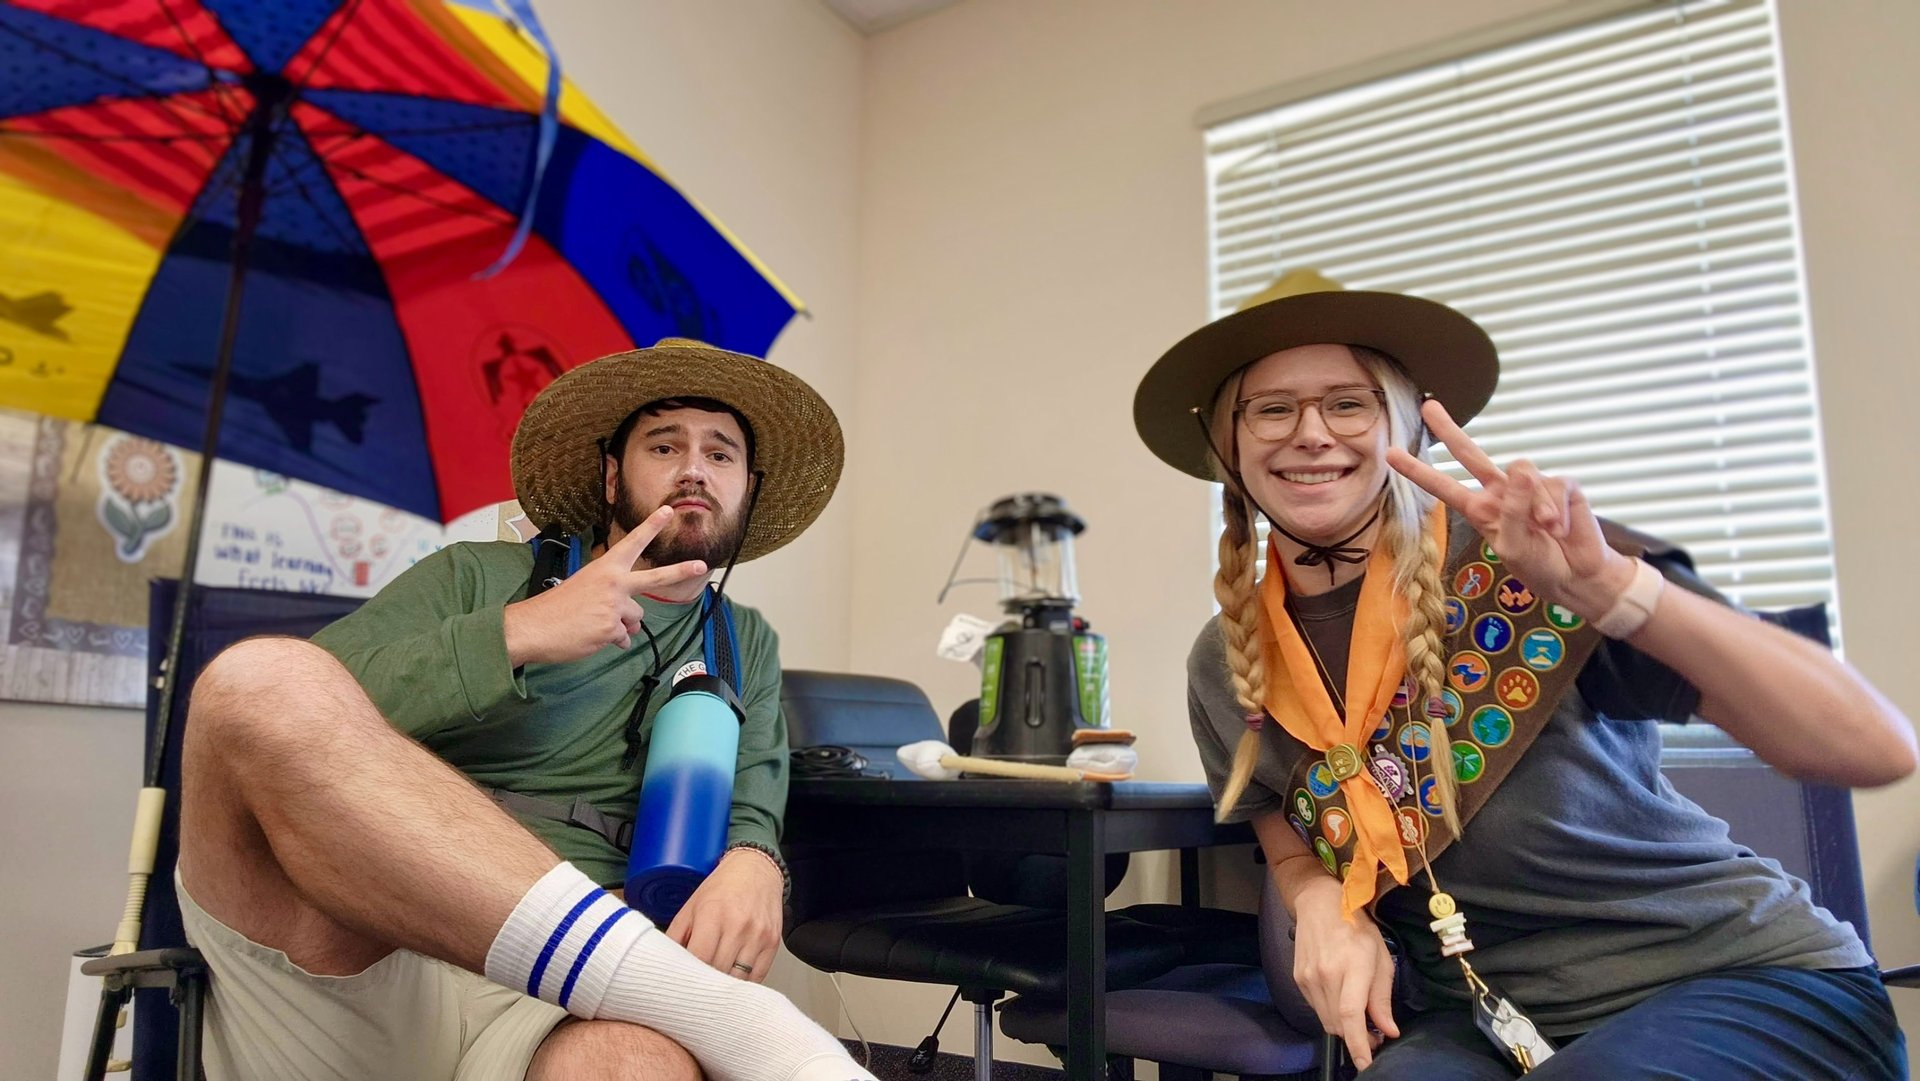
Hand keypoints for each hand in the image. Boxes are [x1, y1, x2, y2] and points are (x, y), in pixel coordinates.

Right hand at [502, 506, 708, 666]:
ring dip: (621, 626)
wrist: (533, 626)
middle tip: (701, 565)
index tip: (668, 511)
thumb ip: (612, 595)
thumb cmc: (555, 608)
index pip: (632, 543)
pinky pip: (623, 639)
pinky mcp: (612, 630)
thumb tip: (631, 620)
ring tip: (594, 624)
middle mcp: (614, 584)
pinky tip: (591, 636)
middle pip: (656, 578)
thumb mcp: (584, 587)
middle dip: (681, 570)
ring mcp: (615, 607)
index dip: (651, 526)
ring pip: (636, 621)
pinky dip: (611, 641)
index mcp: (605, 569)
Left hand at [665, 847, 783, 982]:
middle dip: (705, 983)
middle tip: (696, 985)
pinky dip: (744, 983)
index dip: (690, 975)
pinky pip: (757, 977)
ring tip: (714, 983)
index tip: (683, 982)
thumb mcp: (691, 906)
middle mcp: (738, 926)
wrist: (757, 869)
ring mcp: (758, 935)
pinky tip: (733, 977)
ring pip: (739, 979)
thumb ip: (675, 936)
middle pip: (719, 972)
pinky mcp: (773, 943)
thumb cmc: (722, 887)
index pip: (700, 958)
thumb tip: (663, 963)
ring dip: (725, 985)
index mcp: (712, 915)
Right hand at [1291, 877, 1398, 1069]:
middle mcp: (1326, 975)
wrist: (1318, 904)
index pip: (1351, 1014)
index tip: (1366, 1064)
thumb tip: (1388, 1030)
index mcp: (1352, 966)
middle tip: (1374, 1034)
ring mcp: (1308, 978)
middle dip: (1358, 1037)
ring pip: (1327, 1021)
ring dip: (1344, 1027)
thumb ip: (1382, 997)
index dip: (1358, 1044)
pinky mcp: (1298, 980)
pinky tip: (1341, 998)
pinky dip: (1331, 1013)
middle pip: (1339, 1024)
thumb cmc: (1357, 927)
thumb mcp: (1381, 957)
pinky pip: (1317, 1009)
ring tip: (1359, 1016)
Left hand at [1387, 399, 1634, 620]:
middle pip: (1470, 454)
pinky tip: (1561, 528)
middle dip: (1449, 429)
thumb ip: (1513, 510)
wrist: (1577, 575)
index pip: (1443, 487)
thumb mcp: (1513, 546)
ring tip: (1547, 531)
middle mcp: (1500, 492)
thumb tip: (1523, 469)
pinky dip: (1558, 509)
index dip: (1418, 471)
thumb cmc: (1539, 565)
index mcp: (1480, 510)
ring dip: (1537, 506)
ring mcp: (1530, 486)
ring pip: (1524, 472)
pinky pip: (1555, 484)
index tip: (1390, 453)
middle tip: (1429, 406)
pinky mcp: (1560, 485)